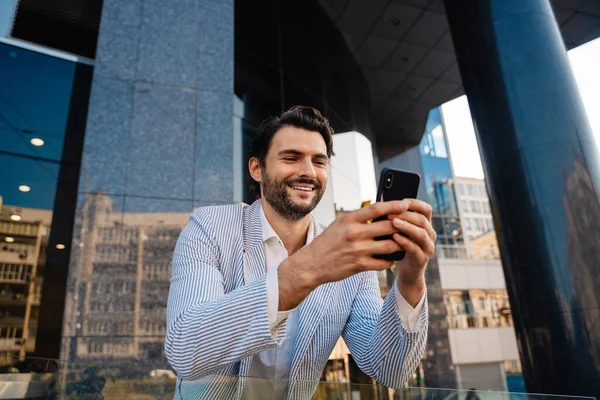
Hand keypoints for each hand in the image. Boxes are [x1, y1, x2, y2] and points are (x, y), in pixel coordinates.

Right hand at [278, 201, 410, 309]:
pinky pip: (383, 263)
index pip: (377, 208)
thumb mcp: (340, 224)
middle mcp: (354, 233)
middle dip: (402, 225)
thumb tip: (381, 211)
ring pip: (390, 246)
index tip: (406, 203)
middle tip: (410, 225)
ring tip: (403, 242)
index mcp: (349, 219)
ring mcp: (358, 250)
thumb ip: (359, 218)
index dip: (394, 205)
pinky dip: (390, 260)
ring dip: (399, 244)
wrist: (312, 264)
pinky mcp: (359, 265)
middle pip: (388, 226)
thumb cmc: (328, 242)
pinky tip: (390, 258)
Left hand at [389, 199, 435, 305]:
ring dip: (407, 226)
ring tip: (393, 222)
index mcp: (425, 225)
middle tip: (390, 213)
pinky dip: (404, 241)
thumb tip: (382, 203)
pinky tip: (394, 237)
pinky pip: (415, 249)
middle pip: (422, 220)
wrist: (407, 272)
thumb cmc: (401, 247)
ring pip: (421, 233)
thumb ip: (397, 219)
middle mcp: (430, 235)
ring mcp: (428, 248)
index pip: (426, 209)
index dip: (415, 203)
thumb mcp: (400, 231)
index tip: (402, 201)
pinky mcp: (422, 259)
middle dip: (406, 215)